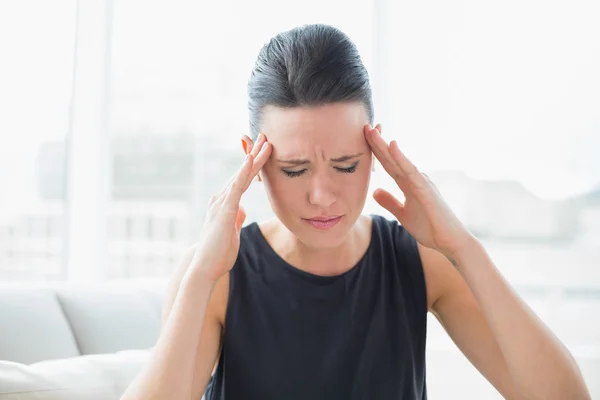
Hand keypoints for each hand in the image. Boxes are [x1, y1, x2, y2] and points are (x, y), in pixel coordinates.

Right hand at [189, 133, 270, 282]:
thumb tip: (242, 210)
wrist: (205, 267)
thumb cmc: (218, 253)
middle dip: (254, 154)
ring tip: (266, 142)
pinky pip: (237, 187)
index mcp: (224, 204)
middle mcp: (220, 199)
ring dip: (254, 158)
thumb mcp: (232, 233)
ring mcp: (221, 203)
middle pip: (242, 173)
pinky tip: (252, 159)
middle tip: (266, 137)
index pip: (242, 180)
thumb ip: (236, 219)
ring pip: (241, 175)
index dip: (252, 165)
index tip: (263, 151)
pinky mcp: (225, 210)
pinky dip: (244, 172)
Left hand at [364, 124, 473, 258]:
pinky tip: (392, 146)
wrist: (450, 242)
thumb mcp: (403, 215)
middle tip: (364, 126)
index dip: (375, 151)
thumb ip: (390, 202)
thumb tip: (375, 191)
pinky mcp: (426, 190)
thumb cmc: (430, 228)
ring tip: (372, 131)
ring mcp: (421, 182)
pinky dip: (401, 158)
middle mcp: (415, 179)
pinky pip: (411, 171)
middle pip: (391, 158)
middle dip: (377, 143)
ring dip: (385, 145)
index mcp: (408, 184)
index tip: (362, 137)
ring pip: (399, 160)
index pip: (388, 164)